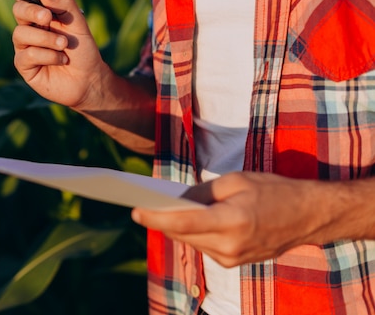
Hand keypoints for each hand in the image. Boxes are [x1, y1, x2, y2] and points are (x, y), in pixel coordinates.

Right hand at [11, 0, 109, 108]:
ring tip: (64, 45)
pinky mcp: (24, 66)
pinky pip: (28, 54)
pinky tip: (61, 60)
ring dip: (46, 38)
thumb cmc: (83, 50)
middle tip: (48, 17)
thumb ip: (65, 4)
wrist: (89, 79)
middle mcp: (30, 29)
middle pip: (18, 11)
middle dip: (31, 11)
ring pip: (21, 34)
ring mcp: (25, 47)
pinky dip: (48, 55)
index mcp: (41, 15)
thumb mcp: (79, 24)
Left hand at [131, 172, 336, 266]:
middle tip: (140, 204)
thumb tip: (176, 200)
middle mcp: (230, 246)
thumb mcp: (236, 180)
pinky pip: (203, 247)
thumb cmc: (274, 191)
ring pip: (191, 242)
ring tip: (156, 209)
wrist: (308, 216)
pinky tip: (184, 220)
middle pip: (182, 235)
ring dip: (176, 227)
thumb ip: (202, 192)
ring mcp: (232, 258)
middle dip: (161, 220)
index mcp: (232, 221)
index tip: (134, 211)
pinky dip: (192, 233)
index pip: (183, 223)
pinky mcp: (234, 262)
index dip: (155, 218)